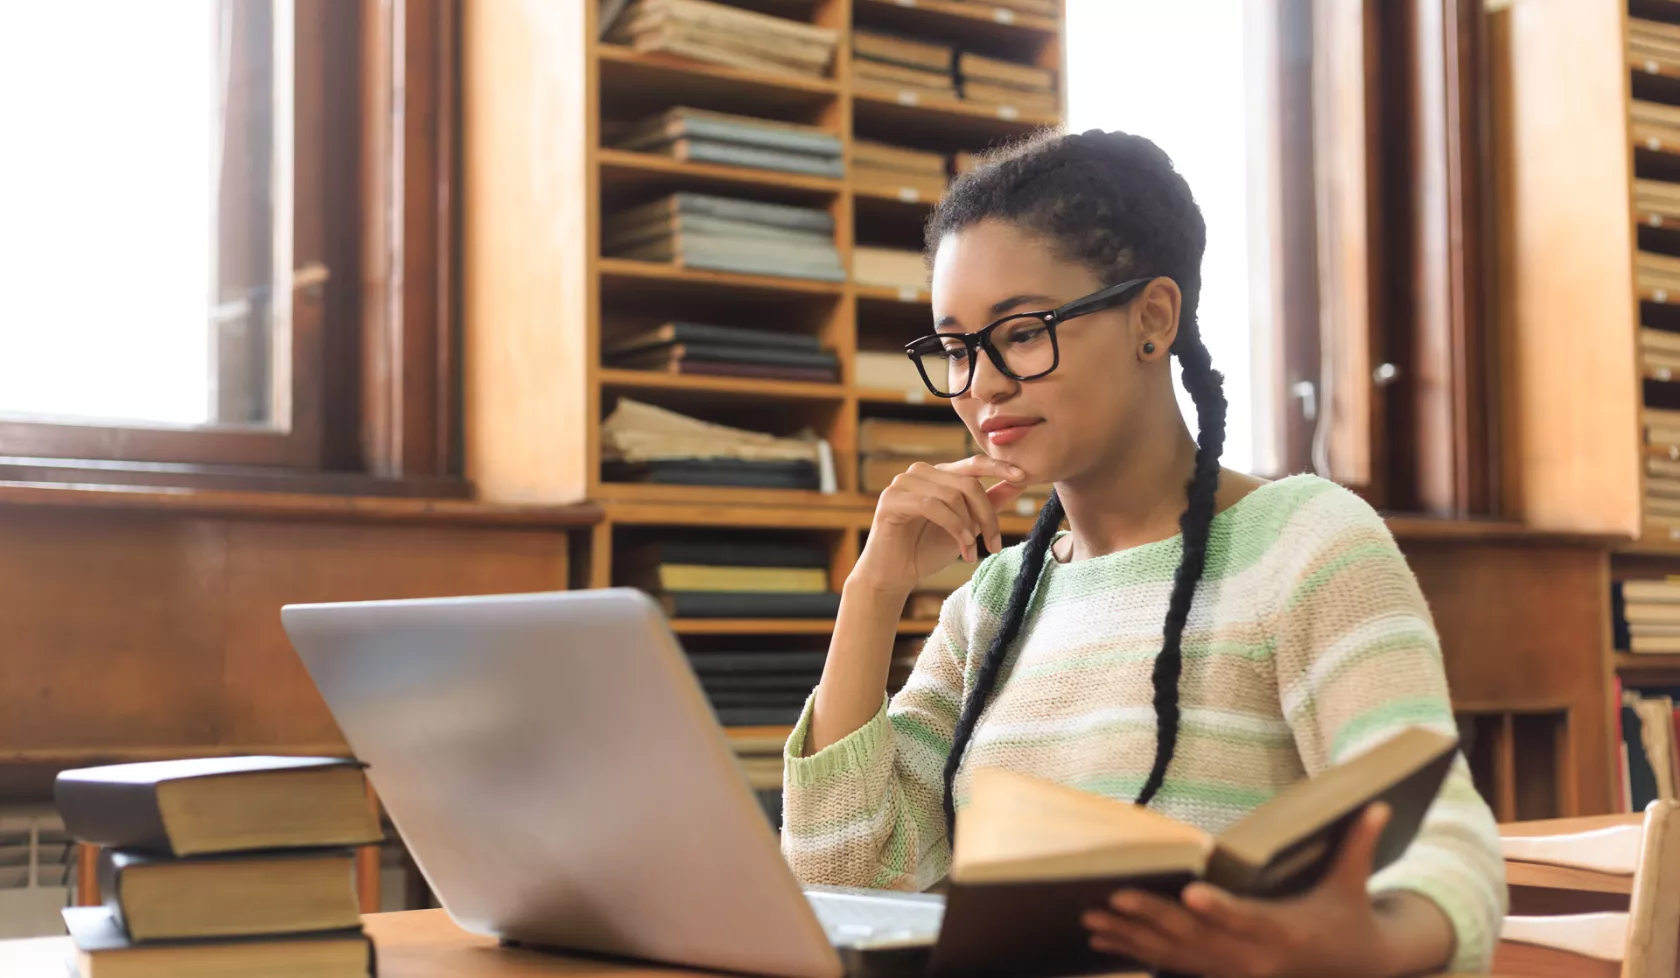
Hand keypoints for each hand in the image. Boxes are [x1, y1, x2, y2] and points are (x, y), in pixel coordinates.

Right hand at [852, 455, 1028, 593]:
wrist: (893, 577)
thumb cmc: (926, 551)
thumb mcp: (966, 527)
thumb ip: (988, 504)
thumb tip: (1019, 482)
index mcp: (938, 475)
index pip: (973, 463)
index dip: (999, 467)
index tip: (1024, 476)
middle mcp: (919, 473)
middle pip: (968, 483)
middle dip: (987, 516)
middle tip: (995, 544)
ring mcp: (902, 483)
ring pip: (952, 495)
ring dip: (969, 527)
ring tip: (971, 550)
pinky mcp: (891, 499)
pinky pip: (933, 506)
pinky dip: (954, 527)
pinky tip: (961, 547)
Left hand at [1080, 804, 1446, 977]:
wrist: (1355, 969)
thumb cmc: (1348, 916)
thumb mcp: (1354, 882)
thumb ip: (1359, 844)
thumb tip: (1378, 805)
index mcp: (1286, 931)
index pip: (1248, 919)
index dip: (1219, 910)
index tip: (1190, 893)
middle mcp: (1255, 959)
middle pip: (1197, 939)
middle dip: (1152, 919)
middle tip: (1111, 897)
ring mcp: (1235, 973)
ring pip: (1175, 956)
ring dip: (1131, 938)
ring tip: (1091, 918)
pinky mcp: (1220, 976)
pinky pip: (1171, 965)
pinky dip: (1135, 952)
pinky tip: (1101, 939)